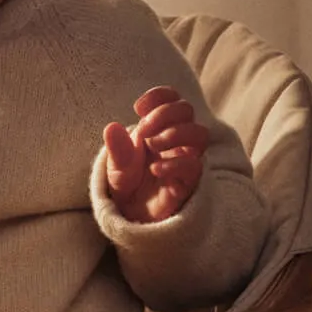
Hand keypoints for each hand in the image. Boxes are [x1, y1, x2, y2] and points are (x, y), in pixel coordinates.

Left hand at [103, 87, 209, 223]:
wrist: (132, 215)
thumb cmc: (128, 184)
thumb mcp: (116, 165)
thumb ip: (116, 147)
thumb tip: (111, 127)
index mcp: (160, 127)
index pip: (172, 98)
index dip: (159, 96)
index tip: (138, 108)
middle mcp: (177, 139)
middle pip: (187, 110)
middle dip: (164, 114)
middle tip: (144, 131)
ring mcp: (185, 159)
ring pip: (200, 134)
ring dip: (176, 133)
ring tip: (153, 146)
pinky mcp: (189, 181)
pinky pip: (194, 166)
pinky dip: (175, 164)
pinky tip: (155, 170)